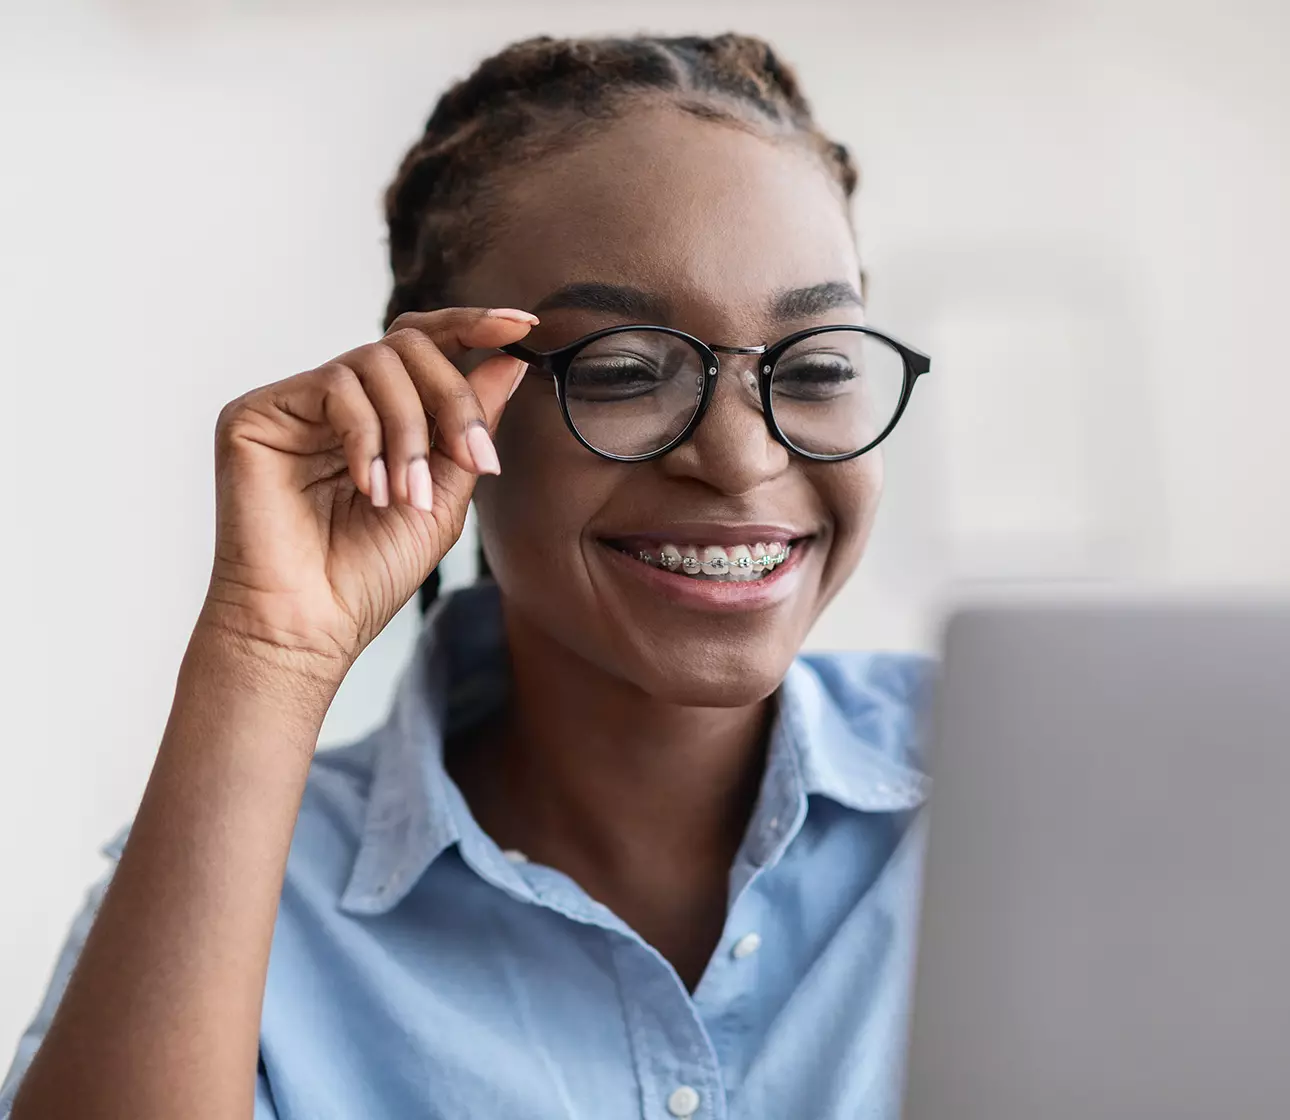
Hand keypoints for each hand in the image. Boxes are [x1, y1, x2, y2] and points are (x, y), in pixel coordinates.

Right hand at [197, 306, 535, 681]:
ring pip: (376, 362)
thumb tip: (510, 358)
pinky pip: (334, 386)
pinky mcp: (256, 413)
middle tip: (472, 460)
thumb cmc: (369, 574)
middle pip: (408, 346)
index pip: (424, 347)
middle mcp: (337, 402)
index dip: (472, 326)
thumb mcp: (444, 496)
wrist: (311, 626)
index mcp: (380, 417)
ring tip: (409, 497)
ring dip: (410, 433)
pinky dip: (368, 437)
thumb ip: (470, 426)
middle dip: (453, 399)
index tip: (524, 325)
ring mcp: (295, 405)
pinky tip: (370, 489)